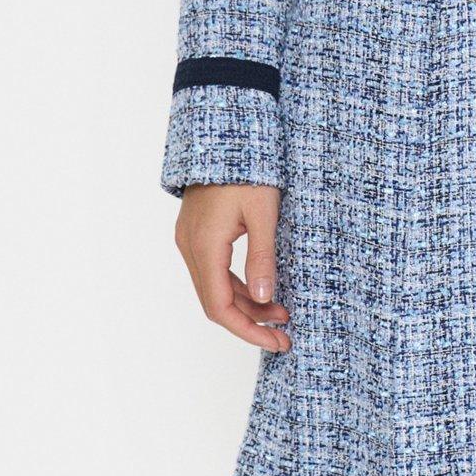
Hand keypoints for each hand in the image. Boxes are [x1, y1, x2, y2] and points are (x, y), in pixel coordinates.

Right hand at [175, 182, 290, 350]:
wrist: (224, 134)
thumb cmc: (247, 169)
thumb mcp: (263, 213)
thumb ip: (263, 257)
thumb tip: (264, 299)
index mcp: (205, 246)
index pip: (219, 307)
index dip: (247, 330)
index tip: (275, 341)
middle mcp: (190, 247)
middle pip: (216, 302)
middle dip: (250, 322)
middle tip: (284, 334)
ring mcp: (191, 240)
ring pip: (215, 288)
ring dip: (246, 305)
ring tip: (281, 313)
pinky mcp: (198, 233)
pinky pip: (215, 271)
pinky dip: (238, 286)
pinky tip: (263, 290)